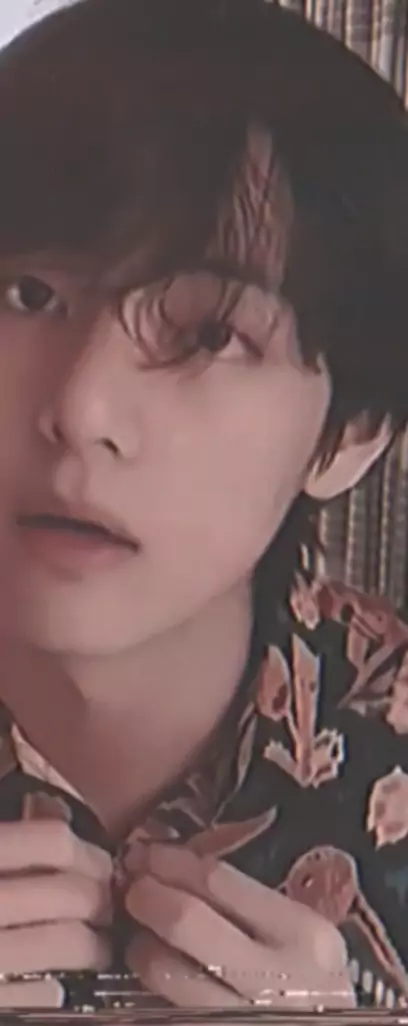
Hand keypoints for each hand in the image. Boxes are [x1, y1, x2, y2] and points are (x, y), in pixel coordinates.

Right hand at [0, 819, 111, 1005]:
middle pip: (74, 891)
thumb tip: (52, 814)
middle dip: (103, 902)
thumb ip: (11, 839)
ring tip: (97, 949)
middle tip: (107, 910)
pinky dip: (59, 986)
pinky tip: (58, 984)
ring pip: (69, 940)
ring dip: (94, 946)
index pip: (54, 842)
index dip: (89, 855)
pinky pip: (44, 992)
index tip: (101, 868)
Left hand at [125, 842, 354, 1009]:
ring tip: (140, 933)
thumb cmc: (315, 981)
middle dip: (148, 895)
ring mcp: (243, 1015)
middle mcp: (276, 975)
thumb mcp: (304, 938)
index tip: (148, 852)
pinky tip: (155, 968)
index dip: (173, 862)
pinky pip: (170, 1004)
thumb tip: (182, 867)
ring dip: (142, 944)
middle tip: (132, 885)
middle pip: (187, 920)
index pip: (220, 881)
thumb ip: (256, 905)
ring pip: (167, 970)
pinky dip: (154, 982)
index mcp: (302, 933)